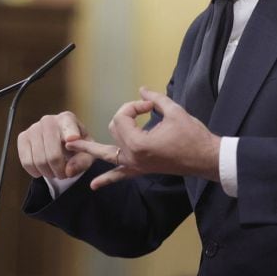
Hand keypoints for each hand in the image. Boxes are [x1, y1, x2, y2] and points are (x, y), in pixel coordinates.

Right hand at [16, 111, 95, 179]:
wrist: (61, 142)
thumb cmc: (76, 147)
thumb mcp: (86, 155)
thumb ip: (81, 162)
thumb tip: (68, 171)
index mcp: (67, 119)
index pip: (68, 127)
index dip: (70, 134)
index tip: (72, 140)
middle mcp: (48, 120)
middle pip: (53, 154)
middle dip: (59, 170)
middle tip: (63, 175)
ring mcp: (33, 128)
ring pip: (39, 160)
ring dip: (47, 173)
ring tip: (54, 172)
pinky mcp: (23, 138)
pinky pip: (26, 161)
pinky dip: (35, 171)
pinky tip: (42, 170)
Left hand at [66, 87, 220, 189]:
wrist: (205, 158)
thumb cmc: (192, 136)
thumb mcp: (174, 112)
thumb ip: (155, 99)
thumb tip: (142, 90)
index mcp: (139, 143)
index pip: (123, 116)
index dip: (135, 106)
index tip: (150, 104)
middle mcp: (132, 156)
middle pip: (115, 128)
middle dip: (126, 114)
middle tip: (144, 109)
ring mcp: (135, 165)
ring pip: (107, 153)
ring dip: (90, 149)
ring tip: (71, 144)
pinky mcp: (141, 170)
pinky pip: (120, 176)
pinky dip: (107, 180)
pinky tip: (93, 185)